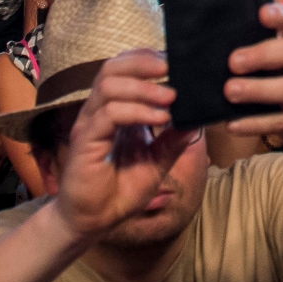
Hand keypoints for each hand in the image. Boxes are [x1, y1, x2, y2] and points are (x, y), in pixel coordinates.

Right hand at [51, 50, 192, 240]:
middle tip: (171, 68)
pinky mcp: (85, 141)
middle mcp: (99, 112)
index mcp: (114, 110)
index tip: (175, 62)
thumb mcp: (156, 163)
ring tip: (170, 97)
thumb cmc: (120, 191)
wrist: (94, 222)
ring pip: (109, 86)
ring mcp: (90, 124)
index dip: (146, 59)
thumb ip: (173, 141)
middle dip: (143, 62)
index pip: (123, 69)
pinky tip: (158, 118)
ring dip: (143, 87)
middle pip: (112, 68)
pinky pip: (109, 115)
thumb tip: (197, 120)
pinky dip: (136, 111)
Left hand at [221, 2, 282, 145]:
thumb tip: (224, 31)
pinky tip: (233, 124)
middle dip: (263, 55)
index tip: (261, 13)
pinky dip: (257, 123)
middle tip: (233, 62)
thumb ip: (262, 41)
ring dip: (259, 90)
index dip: (281, 16)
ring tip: (230, 92)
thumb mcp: (281, 53)